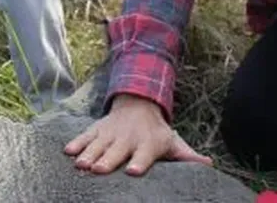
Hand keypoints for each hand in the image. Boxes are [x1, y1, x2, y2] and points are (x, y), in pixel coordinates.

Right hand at [64, 94, 211, 175]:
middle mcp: (128, 138)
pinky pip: (85, 136)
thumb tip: (209, 165)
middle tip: (100, 169)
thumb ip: (187, 156)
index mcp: (148, 144)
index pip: (144, 155)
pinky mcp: (97, 129)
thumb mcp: (173, 142)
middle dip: (108, 159)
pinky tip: (67, 151)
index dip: (138, 162)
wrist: (138, 104)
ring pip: (98, 145)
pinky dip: (77, 142)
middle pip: (117, 151)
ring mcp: (111, 133)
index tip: (133, 171)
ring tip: (80, 165)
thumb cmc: (156, 133)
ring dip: (89, 154)